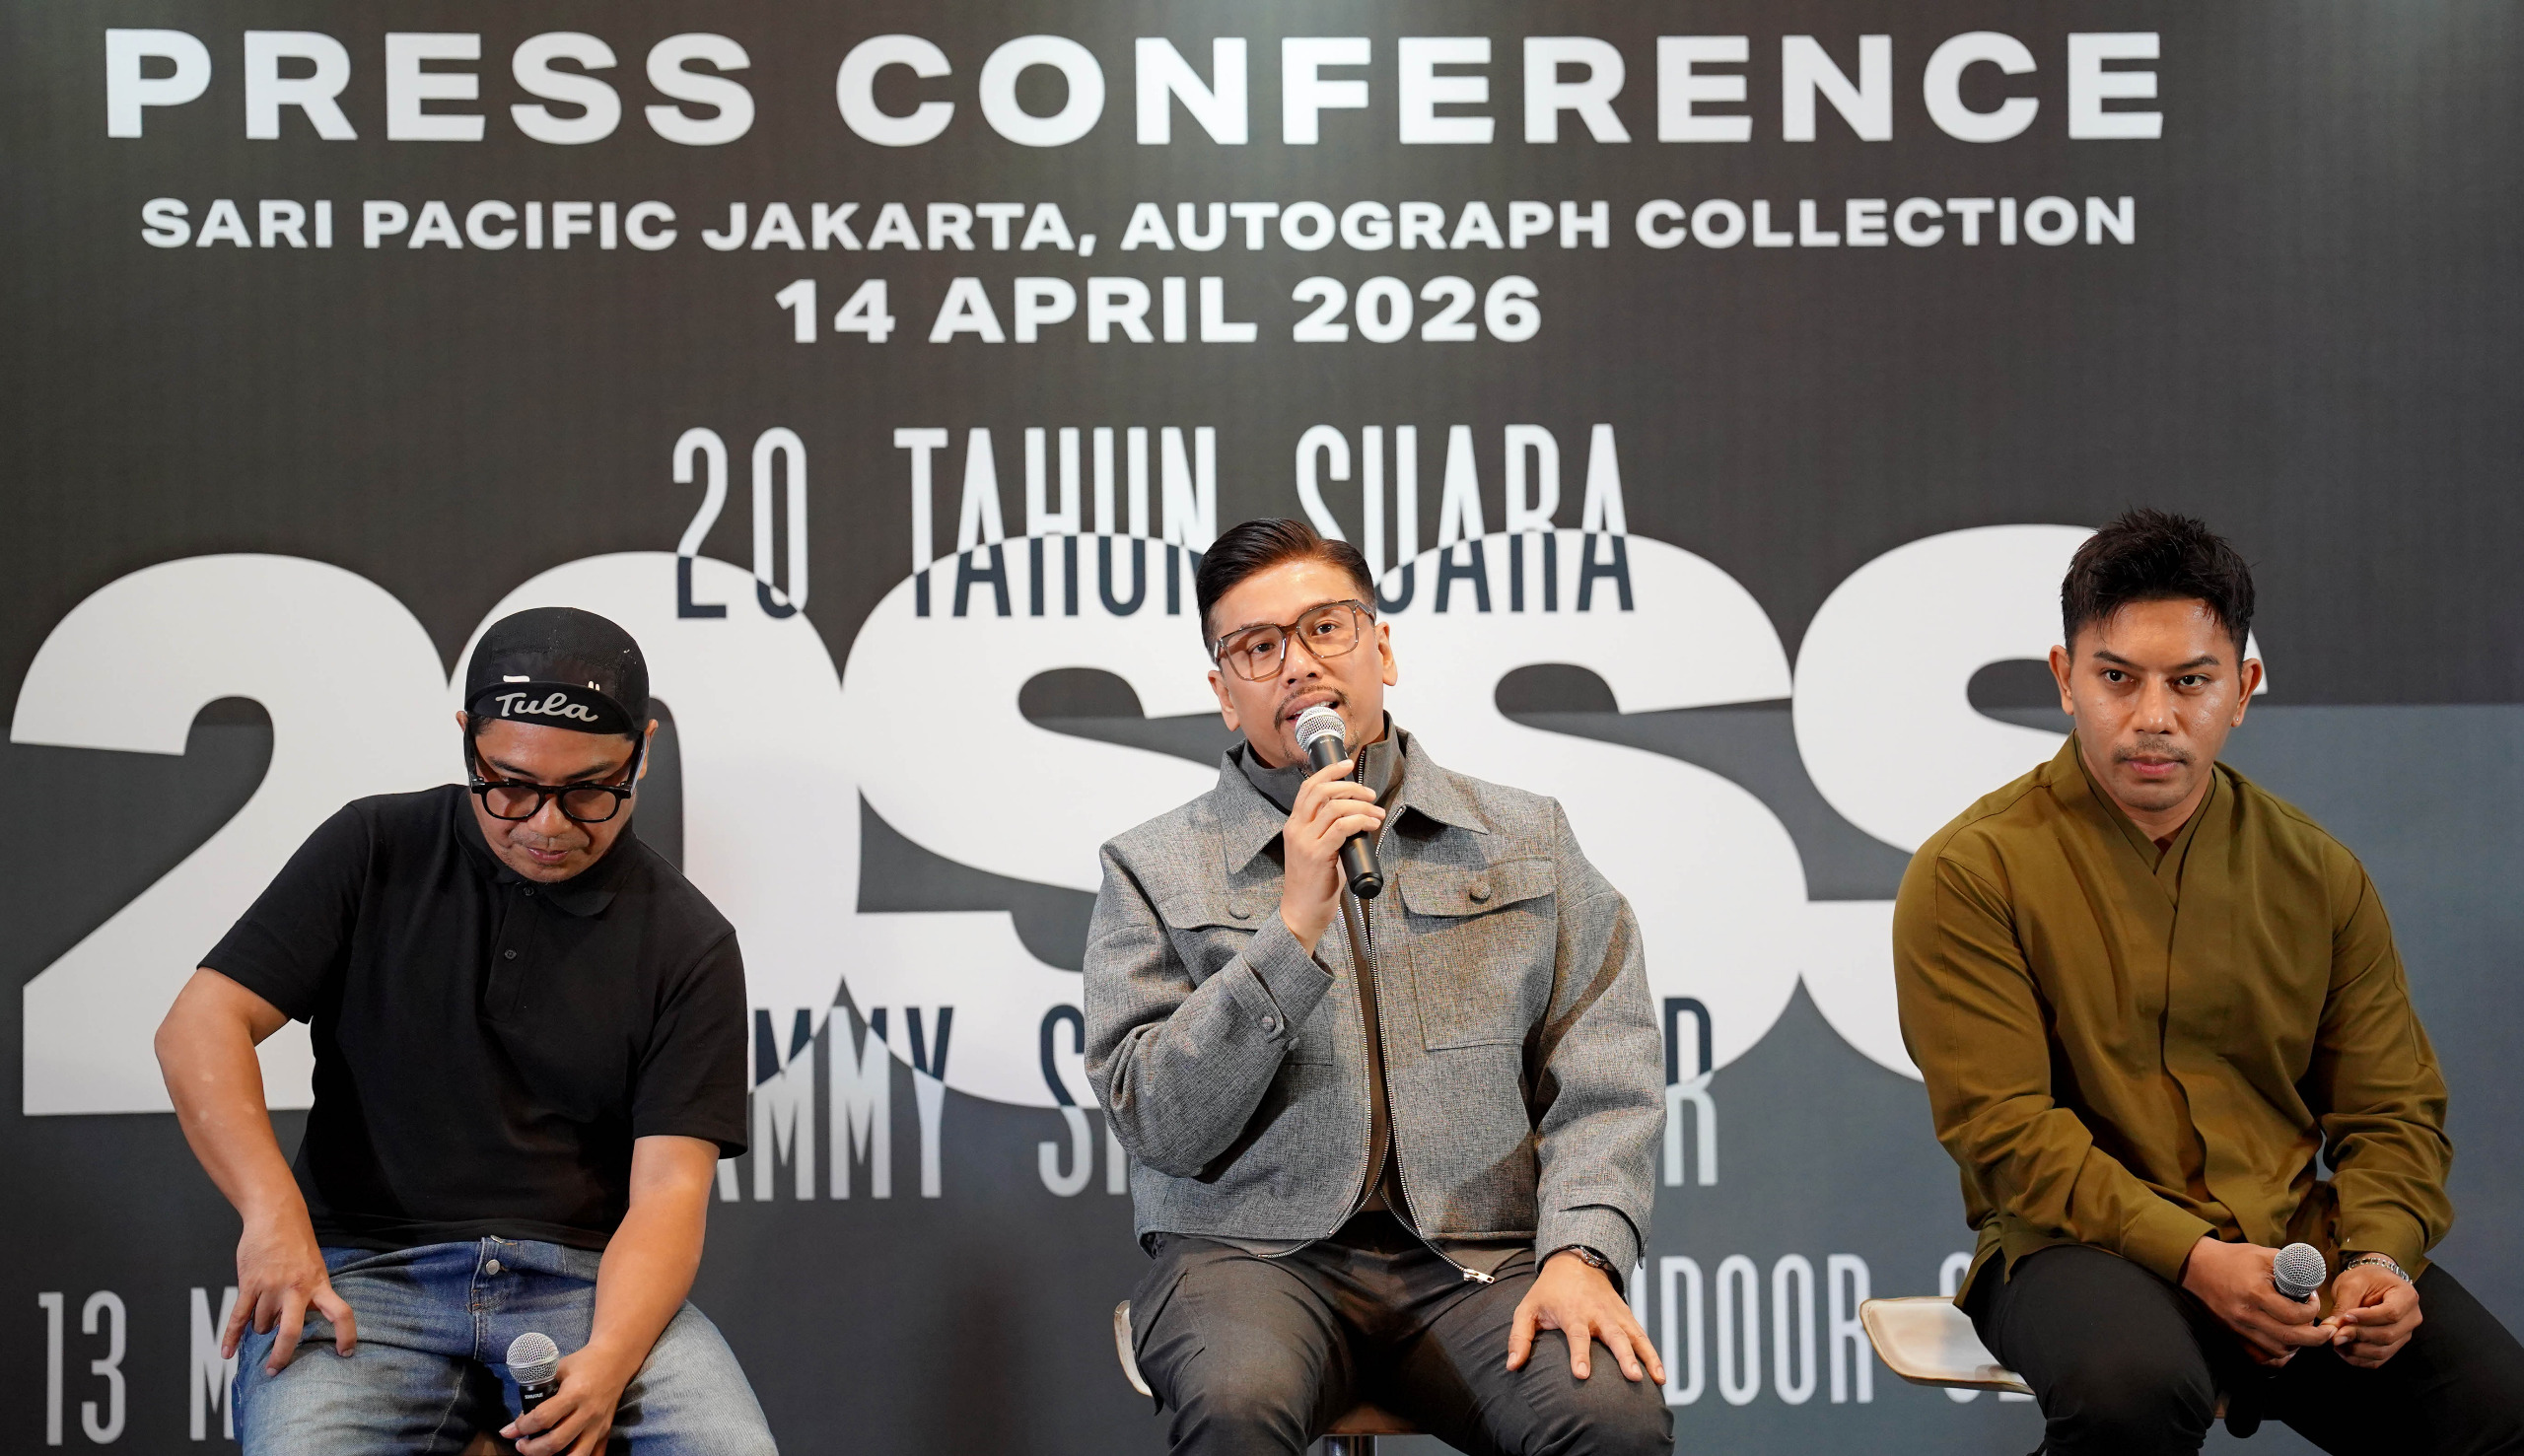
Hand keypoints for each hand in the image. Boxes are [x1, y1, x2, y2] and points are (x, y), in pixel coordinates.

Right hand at [223, 1210, 356, 1373]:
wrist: (275, 1216)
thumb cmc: (298, 1244)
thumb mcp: (316, 1268)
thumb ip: (312, 1295)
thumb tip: (303, 1323)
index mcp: (319, 1284)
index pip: (341, 1312)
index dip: (347, 1334)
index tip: (346, 1352)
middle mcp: (296, 1288)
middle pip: (291, 1331)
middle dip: (282, 1354)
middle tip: (275, 1370)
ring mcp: (271, 1287)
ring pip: (263, 1325)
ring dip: (261, 1328)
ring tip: (264, 1316)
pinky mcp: (249, 1284)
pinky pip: (238, 1316)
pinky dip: (230, 1336)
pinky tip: (226, 1352)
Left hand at [503, 1341, 637, 1455]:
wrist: (616, 1360)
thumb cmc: (584, 1363)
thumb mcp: (558, 1370)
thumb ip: (537, 1394)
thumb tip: (515, 1424)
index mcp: (575, 1393)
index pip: (543, 1418)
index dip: (523, 1426)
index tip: (513, 1428)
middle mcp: (588, 1412)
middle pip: (555, 1442)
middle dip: (531, 1449)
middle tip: (521, 1444)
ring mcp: (599, 1425)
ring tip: (539, 1452)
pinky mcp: (606, 1431)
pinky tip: (562, 1454)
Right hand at [1276, 757, 1385, 951]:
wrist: (1301, 912)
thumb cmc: (1314, 885)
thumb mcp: (1318, 851)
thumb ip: (1331, 833)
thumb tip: (1358, 817)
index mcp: (1294, 826)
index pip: (1307, 788)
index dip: (1328, 772)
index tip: (1347, 763)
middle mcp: (1296, 829)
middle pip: (1320, 790)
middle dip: (1348, 784)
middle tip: (1369, 793)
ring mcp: (1305, 842)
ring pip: (1334, 807)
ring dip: (1361, 805)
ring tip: (1376, 812)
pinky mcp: (1317, 855)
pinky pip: (1342, 827)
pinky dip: (1360, 820)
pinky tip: (1371, 824)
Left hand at [1506, 1252, 1666, 1385]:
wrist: (1576, 1261)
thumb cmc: (1549, 1292)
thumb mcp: (1527, 1309)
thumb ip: (1519, 1337)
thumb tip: (1512, 1366)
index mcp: (1572, 1313)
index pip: (1577, 1336)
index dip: (1579, 1355)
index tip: (1582, 1374)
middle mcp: (1598, 1314)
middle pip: (1614, 1336)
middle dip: (1624, 1357)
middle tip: (1632, 1376)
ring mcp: (1616, 1315)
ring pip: (1635, 1337)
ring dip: (1646, 1357)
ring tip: (1658, 1380)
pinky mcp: (1627, 1317)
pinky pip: (1643, 1337)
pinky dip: (1654, 1355)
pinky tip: (1661, 1376)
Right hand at [2178, 1236, 2327, 1365]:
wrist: (2197, 1267)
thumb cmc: (2233, 1259)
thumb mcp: (2264, 1255)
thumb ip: (2290, 1266)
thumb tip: (2315, 1278)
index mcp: (2255, 1293)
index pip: (2294, 1315)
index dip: (2313, 1310)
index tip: (2313, 1299)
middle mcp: (2247, 1315)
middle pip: (2291, 1339)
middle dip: (2317, 1337)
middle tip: (2327, 1330)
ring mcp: (2239, 1328)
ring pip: (2279, 1350)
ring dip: (2298, 1345)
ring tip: (2305, 1331)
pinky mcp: (2234, 1334)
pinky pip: (2262, 1354)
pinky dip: (2279, 1352)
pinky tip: (2287, 1341)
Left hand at [2319, 1263, 2421, 1367]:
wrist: (2374, 1282)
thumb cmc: (2365, 1279)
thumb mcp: (2352, 1284)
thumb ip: (2343, 1306)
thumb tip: (2331, 1330)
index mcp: (2407, 1296)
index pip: (2391, 1313)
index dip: (2367, 1319)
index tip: (2346, 1317)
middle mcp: (2412, 1318)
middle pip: (2388, 1335)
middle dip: (2359, 1336)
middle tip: (2336, 1333)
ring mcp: (2405, 1334)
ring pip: (2384, 1351)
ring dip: (2357, 1350)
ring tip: (2336, 1341)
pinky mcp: (2395, 1345)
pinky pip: (2380, 1359)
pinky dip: (2360, 1359)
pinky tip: (2343, 1351)